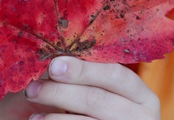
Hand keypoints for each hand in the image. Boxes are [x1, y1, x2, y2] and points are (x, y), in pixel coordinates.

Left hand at [24, 57, 160, 119]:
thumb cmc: (100, 108)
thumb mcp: (104, 91)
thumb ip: (87, 75)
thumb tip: (54, 59)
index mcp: (141, 94)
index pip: (115, 74)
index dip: (83, 69)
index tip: (53, 65)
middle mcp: (141, 116)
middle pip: (97, 99)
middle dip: (60, 92)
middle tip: (32, 89)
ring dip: (54, 117)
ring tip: (32, 114)